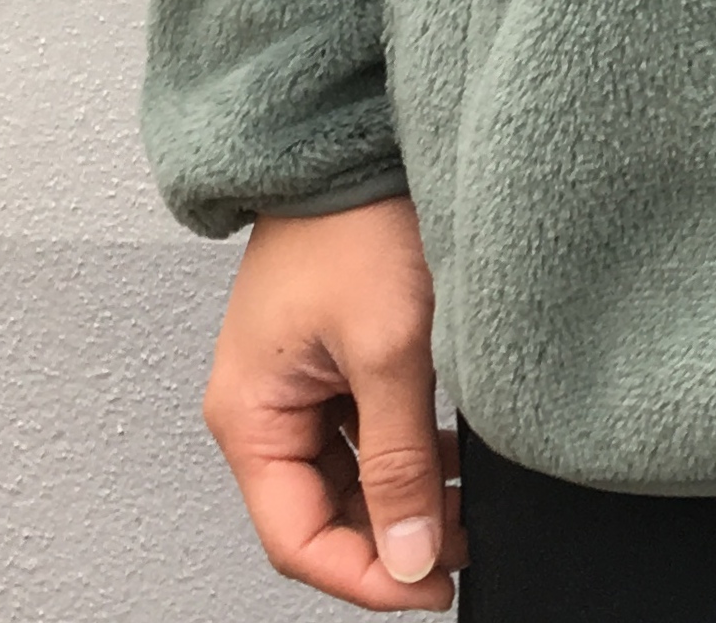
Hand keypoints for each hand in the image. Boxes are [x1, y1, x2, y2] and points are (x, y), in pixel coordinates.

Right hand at [201, 195, 465, 611]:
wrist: (356, 137)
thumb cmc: (355, 222)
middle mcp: (262, 406)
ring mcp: (296, 380)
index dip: (365, 576)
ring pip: (345, 476)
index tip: (433, 587)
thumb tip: (411, 554)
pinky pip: (360, 431)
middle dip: (389, 540)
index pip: (298, 539)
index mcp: (249, 416)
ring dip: (402, 497)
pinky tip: (454, 456)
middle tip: (460, 549)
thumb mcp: (387, 348)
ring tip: (467, 508)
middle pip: (320, 514)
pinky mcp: (331, 353)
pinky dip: (405, 452)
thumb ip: (399, 459)